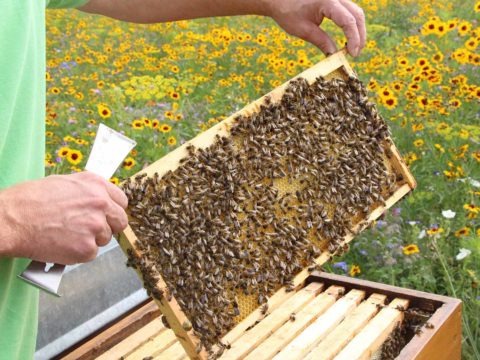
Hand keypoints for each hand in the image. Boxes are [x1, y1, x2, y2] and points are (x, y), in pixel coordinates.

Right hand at [0, 172, 128, 264]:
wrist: (10, 220)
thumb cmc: (30, 200)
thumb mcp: (63, 183)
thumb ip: (87, 191)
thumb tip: (100, 199)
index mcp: (96, 185)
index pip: (122, 201)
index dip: (113, 210)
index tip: (107, 216)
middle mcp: (100, 203)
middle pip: (120, 221)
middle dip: (108, 227)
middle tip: (91, 230)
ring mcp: (95, 226)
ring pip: (105, 239)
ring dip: (90, 240)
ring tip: (68, 235)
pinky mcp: (87, 248)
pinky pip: (91, 253)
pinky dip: (79, 253)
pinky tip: (63, 245)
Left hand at [267, 0, 365, 55]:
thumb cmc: (287, 12)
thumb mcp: (303, 30)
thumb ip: (321, 41)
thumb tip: (335, 55)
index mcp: (327, 1)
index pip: (348, 21)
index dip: (354, 39)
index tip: (352, 54)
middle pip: (357, 15)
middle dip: (359, 36)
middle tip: (355, 53)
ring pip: (356, 12)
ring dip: (357, 30)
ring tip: (353, 48)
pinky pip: (349, 11)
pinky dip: (351, 24)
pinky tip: (348, 38)